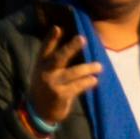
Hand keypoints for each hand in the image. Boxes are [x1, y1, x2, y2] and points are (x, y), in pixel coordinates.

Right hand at [28, 8, 97, 129]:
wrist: (39, 111)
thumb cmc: (46, 87)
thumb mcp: (44, 72)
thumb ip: (54, 61)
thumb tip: (71, 46)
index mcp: (41, 63)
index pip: (45, 48)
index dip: (51, 38)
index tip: (58, 27)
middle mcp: (45, 72)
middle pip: (59, 57)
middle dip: (71, 47)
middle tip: (82, 38)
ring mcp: (52, 83)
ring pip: (72, 73)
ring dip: (87, 68)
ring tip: (99, 66)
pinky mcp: (60, 95)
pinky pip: (77, 86)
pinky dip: (87, 83)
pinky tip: (94, 80)